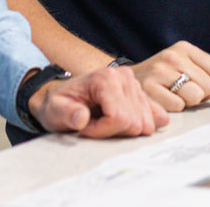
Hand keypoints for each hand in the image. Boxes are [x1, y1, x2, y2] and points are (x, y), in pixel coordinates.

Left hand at [30, 64, 169, 137]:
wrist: (62, 96)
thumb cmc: (59, 104)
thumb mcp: (55, 110)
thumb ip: (66, 114)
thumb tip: (81, 118)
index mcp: (105, 78)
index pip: (119, 118)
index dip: (101, 130)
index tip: (84, 127)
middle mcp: (124, 77)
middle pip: (134, 123)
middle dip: (112, 132)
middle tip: (93, 124)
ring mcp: (134, 84)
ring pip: (145, 123)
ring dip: (123, 130)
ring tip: (103, 121)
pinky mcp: (140, 93)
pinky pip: (155, 115)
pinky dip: (142, 124)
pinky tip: (125, 124)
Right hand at [131, 41, 209, 112]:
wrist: (129, 81)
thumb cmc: (163, 76)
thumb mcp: (187, 66)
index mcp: (184, 48)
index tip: (204, 89)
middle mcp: (172, 56)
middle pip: (209, 86)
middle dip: (202, 96)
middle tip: (186, 93)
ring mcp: (160, 71)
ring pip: (195, 96)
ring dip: (188, 102)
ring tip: (175, 96)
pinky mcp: (149, 88)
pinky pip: (178, 106)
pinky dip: (174, 108)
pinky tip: (164, 101)